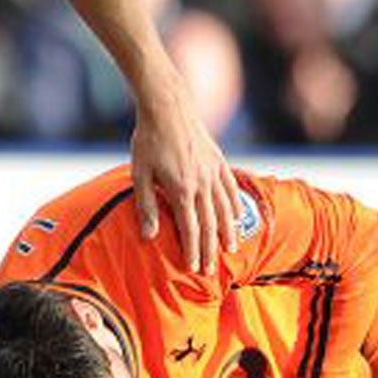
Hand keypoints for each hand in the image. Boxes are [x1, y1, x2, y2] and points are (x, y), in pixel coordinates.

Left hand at [128, 73, 238, 276]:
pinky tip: (238, 218)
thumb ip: (147, 206)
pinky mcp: (219, 160)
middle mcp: (202, 184)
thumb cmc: (148, 140)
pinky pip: (231, 188)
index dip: (192, 250)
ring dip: (228, 232)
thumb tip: (149, 236)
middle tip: (211, 271)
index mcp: (181, 190)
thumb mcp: (140, 174)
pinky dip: (235, 205)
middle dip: (210, 250)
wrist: (166, 107)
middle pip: (210, 224)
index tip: (194, 268)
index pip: (190, 228)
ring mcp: (213, 172)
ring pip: (225, 209)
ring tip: (230, 250)